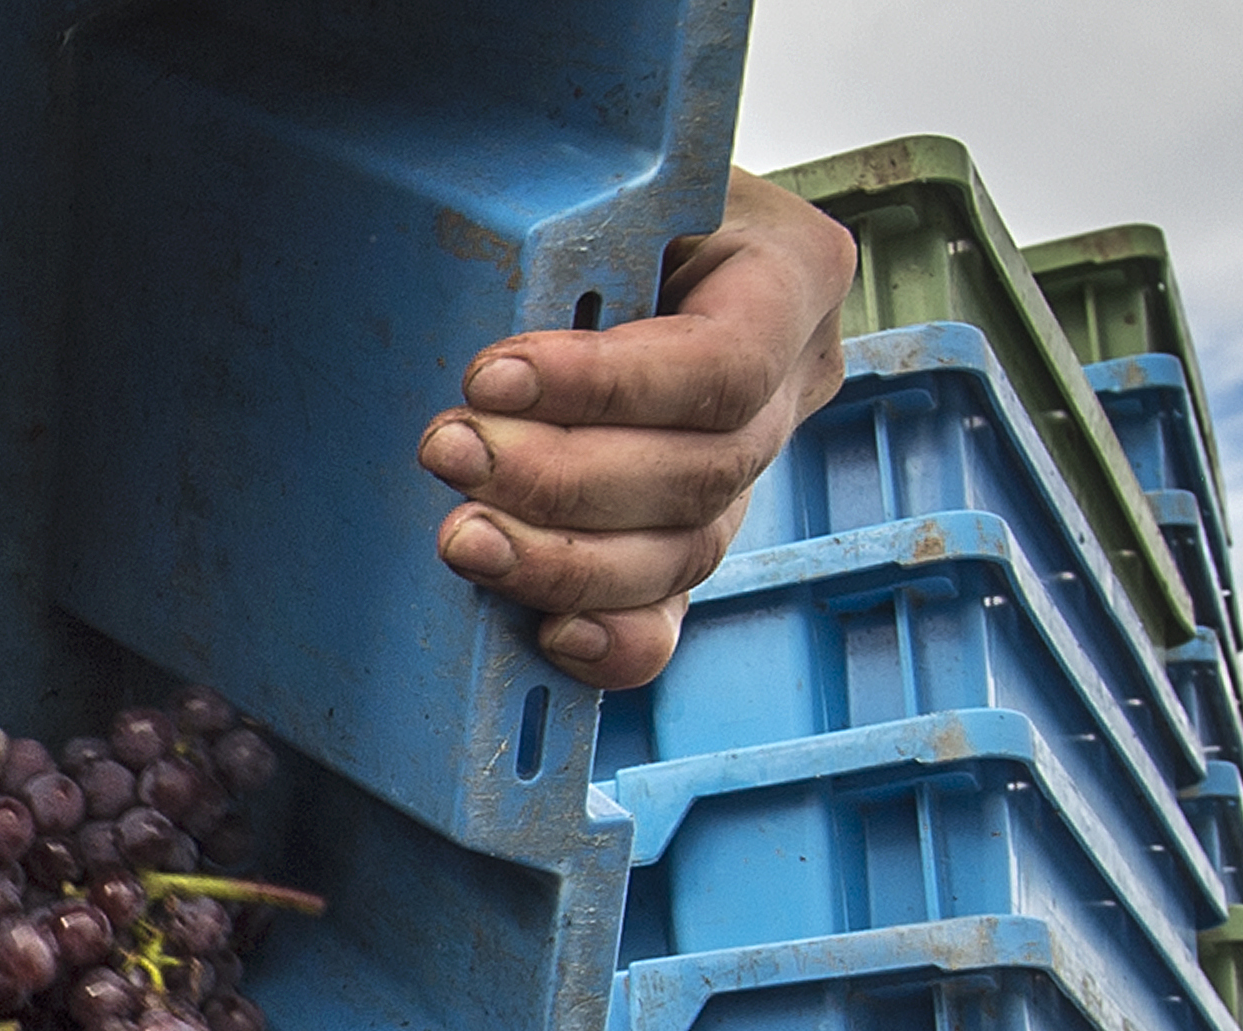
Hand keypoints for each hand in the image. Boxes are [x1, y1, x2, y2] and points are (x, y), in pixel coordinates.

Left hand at [417, 166, 859, 689]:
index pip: (721, 364)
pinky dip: (611, 639)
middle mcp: (790, 382)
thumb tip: (523, 297)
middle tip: (450, 451)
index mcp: (792, 275)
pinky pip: (670, 616)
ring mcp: (751, 472)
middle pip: (700, 472)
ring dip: (560, 561)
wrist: (609, 234)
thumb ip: (593, 225)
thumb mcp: (610, 178)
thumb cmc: (597, 195)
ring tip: (462, 537)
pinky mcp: (691, 539)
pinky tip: (548, 634)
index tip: (490, 375)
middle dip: (562, 480)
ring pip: (683, 554)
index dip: (607, 387)